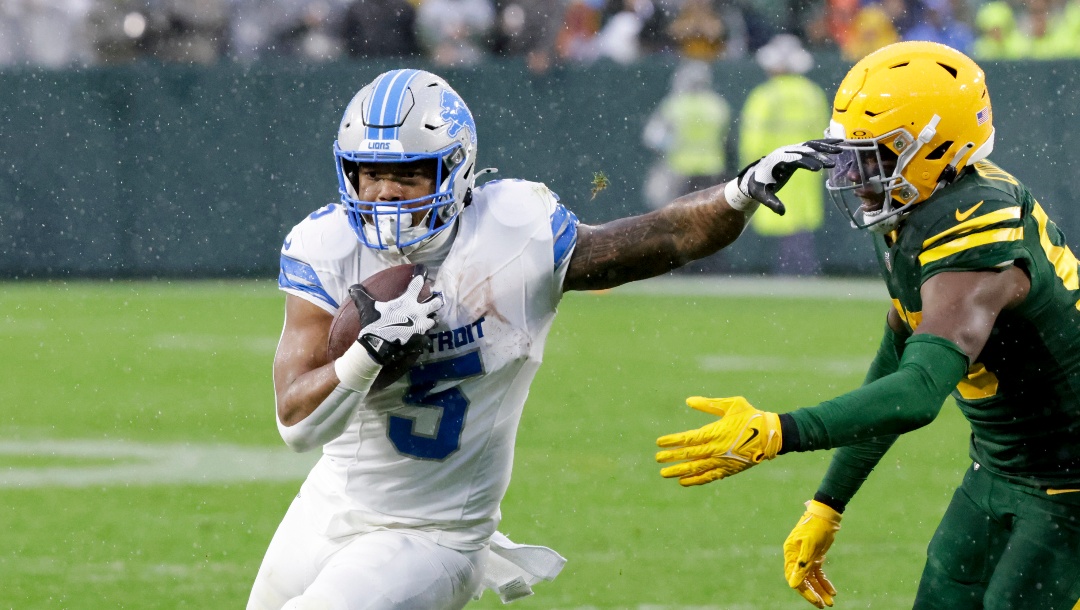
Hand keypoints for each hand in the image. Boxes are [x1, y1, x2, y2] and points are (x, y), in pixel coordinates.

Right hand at [349, 274, 443, 365]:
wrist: (378, 347)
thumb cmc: (374, 324)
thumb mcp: (367, 308)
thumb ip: (361, 296)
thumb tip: (352, 287)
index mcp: (407, 301)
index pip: (417, 285)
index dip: (421, 276)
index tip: (423, 272)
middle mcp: (418, 312)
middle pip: (435, 303)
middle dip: (436, 300)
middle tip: (434, 300)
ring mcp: (421, 326)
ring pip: (433, 320)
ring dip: (431, 319)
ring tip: (428, 319)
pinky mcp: (420, 339)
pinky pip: (427, 336)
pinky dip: (425, 336)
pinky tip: (421, 336)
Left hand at [655, 396, 781, 485]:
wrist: (772, 435)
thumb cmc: (751, 416)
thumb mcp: (731, 404)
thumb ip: (709, 404)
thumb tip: (689, 401)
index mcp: (715, 432)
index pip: (688, 439)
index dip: (672, 442)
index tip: (659, 443)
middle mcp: (716, 449)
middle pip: (688, 455)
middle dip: (671, 457)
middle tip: (657, 459)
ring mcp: (722, 461)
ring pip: (696, 468)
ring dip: (679, 471)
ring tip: (664, 474)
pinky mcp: (729, 470)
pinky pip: (709, 477)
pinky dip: (695, 480)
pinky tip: (683, 482)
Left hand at [726, 139, 840, 214]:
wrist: (754, 176)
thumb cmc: (758, 187)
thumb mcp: (762, 195)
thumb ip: (771, 202)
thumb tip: (781, 212)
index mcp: (778, 160)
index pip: (795, 160)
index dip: (807, 163)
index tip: (819, 168)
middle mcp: (785, 151)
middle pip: (805, 150)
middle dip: (819, 155)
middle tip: (832, 163)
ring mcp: (792, 150)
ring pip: (811, 145)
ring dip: (825, 146)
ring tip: (840, 148)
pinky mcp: (797, 151)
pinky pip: (812, 146)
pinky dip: (825, 144)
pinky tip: (838, 143)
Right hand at [784, 500, 841, 607]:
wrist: (826, 516)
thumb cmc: (816, 527)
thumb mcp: (810, 545)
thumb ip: (802, 564)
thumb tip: (793, 584)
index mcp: (791, 555)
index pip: (794, 578)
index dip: (804, 590)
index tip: (815, 600)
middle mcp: (796, 558)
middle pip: (802, 581)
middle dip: (812, 594)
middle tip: (823, 605)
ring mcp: (806, 558)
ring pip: (812, 579)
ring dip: (820, 590)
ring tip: (830, 602)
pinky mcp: (815, 557)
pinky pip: (818, 574)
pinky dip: (825, 582)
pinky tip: (832, 591)